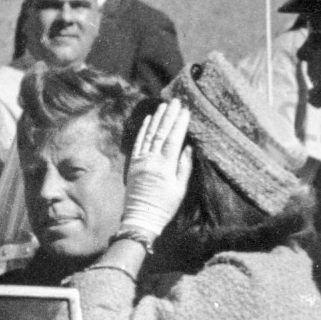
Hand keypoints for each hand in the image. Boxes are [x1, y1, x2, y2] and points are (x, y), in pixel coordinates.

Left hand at [122, 100, 192, 238]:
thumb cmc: (164, 206)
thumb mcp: (180, 189)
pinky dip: (143, 130)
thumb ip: (184, 167)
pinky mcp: (132, 164)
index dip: (179, 124)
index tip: (185, 110)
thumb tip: (188, 147)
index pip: (173, 139)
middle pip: (161, 133)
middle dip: (169, 116)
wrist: (141, 218)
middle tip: (175, 101)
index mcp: (165, 167)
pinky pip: (138, 143)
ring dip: (156, 119)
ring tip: (163, 106)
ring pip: (149, 135)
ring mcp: (140, 161)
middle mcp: (151, 161)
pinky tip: (148, 120)